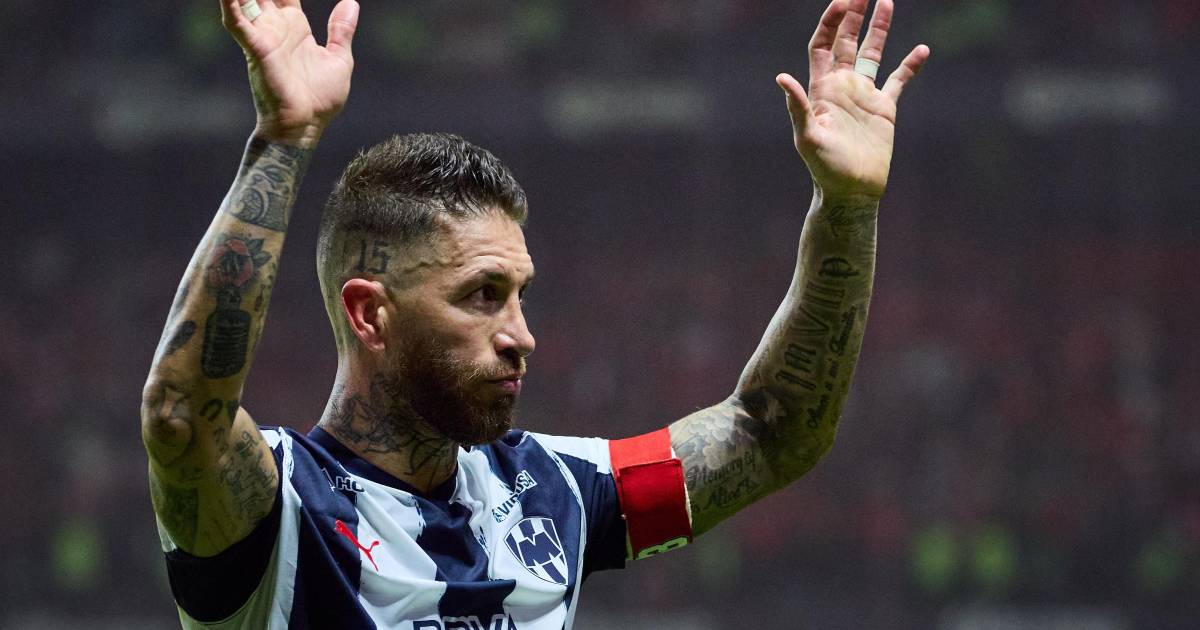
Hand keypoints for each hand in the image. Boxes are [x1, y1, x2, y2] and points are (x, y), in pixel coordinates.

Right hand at [220, 0, 360, 146]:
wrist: (306, 125)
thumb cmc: (320, 99)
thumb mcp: (339, 59)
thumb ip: (342, 30)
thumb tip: (351, 3)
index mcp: (294, 26)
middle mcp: (275, 27)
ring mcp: (263, 36)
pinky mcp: (256, 49)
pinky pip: (237, 22)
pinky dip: (230, 4)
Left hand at [776, 0, 927, 200]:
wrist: (851, 191)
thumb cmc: (825, 169)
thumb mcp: (808, 138)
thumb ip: (797, 108)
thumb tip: (781, 78)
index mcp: (822, 89)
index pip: (822, 45)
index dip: (829, 22)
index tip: (842, 1)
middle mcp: (842, 87)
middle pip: (846, 41)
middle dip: (852, 15)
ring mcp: (864, 96)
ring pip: (872, 53)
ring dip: (879, 29)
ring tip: (887, 1)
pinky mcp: (884, 110)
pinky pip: (899, 81)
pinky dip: (910, 65)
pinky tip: (922, 49)